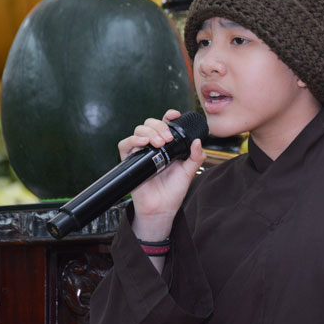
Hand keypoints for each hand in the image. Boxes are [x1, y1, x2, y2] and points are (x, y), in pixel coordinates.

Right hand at [118, 109, 205, 240]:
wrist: (162, 208)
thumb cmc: (174, 190)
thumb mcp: (189, 172)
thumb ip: (196, 156)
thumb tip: (198, 141)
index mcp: (167, 145)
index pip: (165, 124)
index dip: (168, 116)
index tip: (174, 115)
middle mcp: (153, 146)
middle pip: (150, 124)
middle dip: (159, 126)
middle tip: (168, 138)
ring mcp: (141, 152)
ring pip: (139, 130)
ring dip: (149, 132)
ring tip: (159, 143)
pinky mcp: (130, 161)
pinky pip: (125, 144)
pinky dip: (133, 140)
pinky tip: (144, 143)